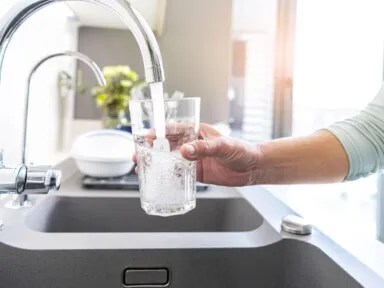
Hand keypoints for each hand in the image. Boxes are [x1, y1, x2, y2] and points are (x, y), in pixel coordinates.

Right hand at [133, 123, 260, 186]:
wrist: (253, 167)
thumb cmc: (242, 150)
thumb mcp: (222, 146)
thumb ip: (203, 148)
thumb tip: (184, 151)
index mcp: (197, 132)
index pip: (173, 130)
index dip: (157, 133)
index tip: (146, 138)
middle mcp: (193, 145)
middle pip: (167, 145)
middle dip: (152, 149)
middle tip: (139, 155)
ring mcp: (194, 159)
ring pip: (170, 160)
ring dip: (157, 163)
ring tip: (143, 168)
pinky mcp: (197, 172)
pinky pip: (180, 174)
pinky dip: (169, 176)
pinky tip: (160, 179)